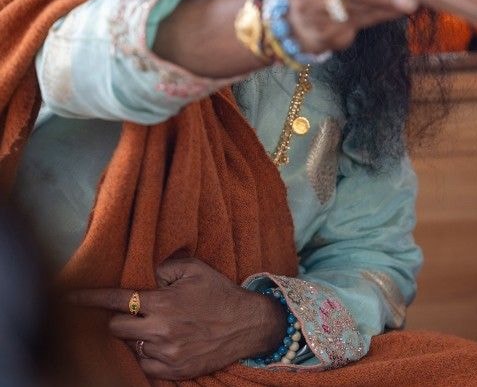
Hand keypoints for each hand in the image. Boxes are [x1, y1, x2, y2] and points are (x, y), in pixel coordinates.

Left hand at [69, 258, 285, 379]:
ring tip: (158, 327)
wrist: (247, 324)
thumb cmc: (220, 292)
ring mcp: (166, 353)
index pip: (116, 299)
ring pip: (131, 347)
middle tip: (135, 313)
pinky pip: (145, 365)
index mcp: (163, 301)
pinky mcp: (173, 371)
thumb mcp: (195, 268)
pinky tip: (165, 343)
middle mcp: (160, 329)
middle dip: (120, 319)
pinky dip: (149, 354)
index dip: (89, 298)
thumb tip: (145, 272)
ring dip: (137, 337)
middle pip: (116, 328)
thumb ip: (165, 267)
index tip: (68, 296)